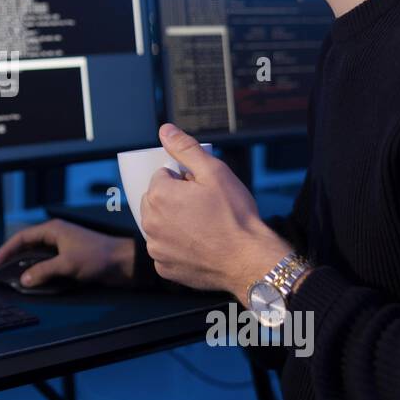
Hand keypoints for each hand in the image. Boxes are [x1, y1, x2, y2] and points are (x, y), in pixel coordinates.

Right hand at [0, 219, 136, 289]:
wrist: (123, 262)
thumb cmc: (96, 257)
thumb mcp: (67, 264)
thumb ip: (43, 271)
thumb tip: (23, 280)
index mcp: (53, 230)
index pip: (22, 237)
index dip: (6, 249)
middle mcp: (56, 236)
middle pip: (28, 246)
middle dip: (13, 258)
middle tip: (0, 272)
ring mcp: (63, 247)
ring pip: (37, 256)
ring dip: (26, 266)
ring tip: (13, 278)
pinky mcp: (70, 258)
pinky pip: (48, 264)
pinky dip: (38, 271)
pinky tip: (33, 281)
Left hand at [140, 123, 291, 301]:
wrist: (249, 260)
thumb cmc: (235, 216)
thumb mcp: (214, 172)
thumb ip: (185, 149)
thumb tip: (165, 131)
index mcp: (159, 195)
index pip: (162, 176)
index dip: (183, 180)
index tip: (201, 190)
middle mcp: (150, 222)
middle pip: (156, 200)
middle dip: (174, 199)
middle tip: (204, 207)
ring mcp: (156, 248)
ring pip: (159, 225)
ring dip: (173, 222)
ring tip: (203, 227)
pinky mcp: (164, 267)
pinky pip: (165, 249)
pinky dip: (177, 246)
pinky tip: (199, 245)